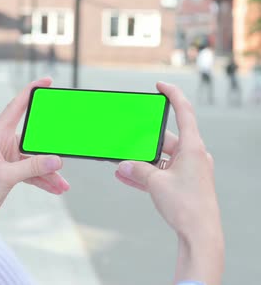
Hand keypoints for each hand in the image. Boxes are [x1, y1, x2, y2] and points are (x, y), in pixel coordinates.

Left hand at [0, 78, 69, 221]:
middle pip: (33, 137)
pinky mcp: (10, 172)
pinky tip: (56, 188)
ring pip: (35, 158)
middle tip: (67, 149)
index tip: (46, 81)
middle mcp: (1, 143)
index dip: (30, 92)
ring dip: (49, 171)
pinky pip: (32, 171)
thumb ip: (33, 167)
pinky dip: (43, 179)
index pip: (15, 107)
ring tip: (63, 184)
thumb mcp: (7, 177)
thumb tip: (57, 160)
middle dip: (50, 147)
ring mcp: (7, 158)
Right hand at [115, 82, 223, 284]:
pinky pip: (161, 173)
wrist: (200, 234)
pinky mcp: (184, 184)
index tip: (160, 86)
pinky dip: (146, 174)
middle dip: (142, 143)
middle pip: (165, 140)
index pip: (184, 112)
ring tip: (120, 164)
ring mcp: (190, 170)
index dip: (172, 95)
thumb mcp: (156, 183)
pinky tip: (125, 176)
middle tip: (125, 141)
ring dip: (141, 162)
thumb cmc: (186, 206)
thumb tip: (123, 165)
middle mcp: (194, 155)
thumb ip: (137, 170)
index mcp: (193, 147)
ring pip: (161, 158)